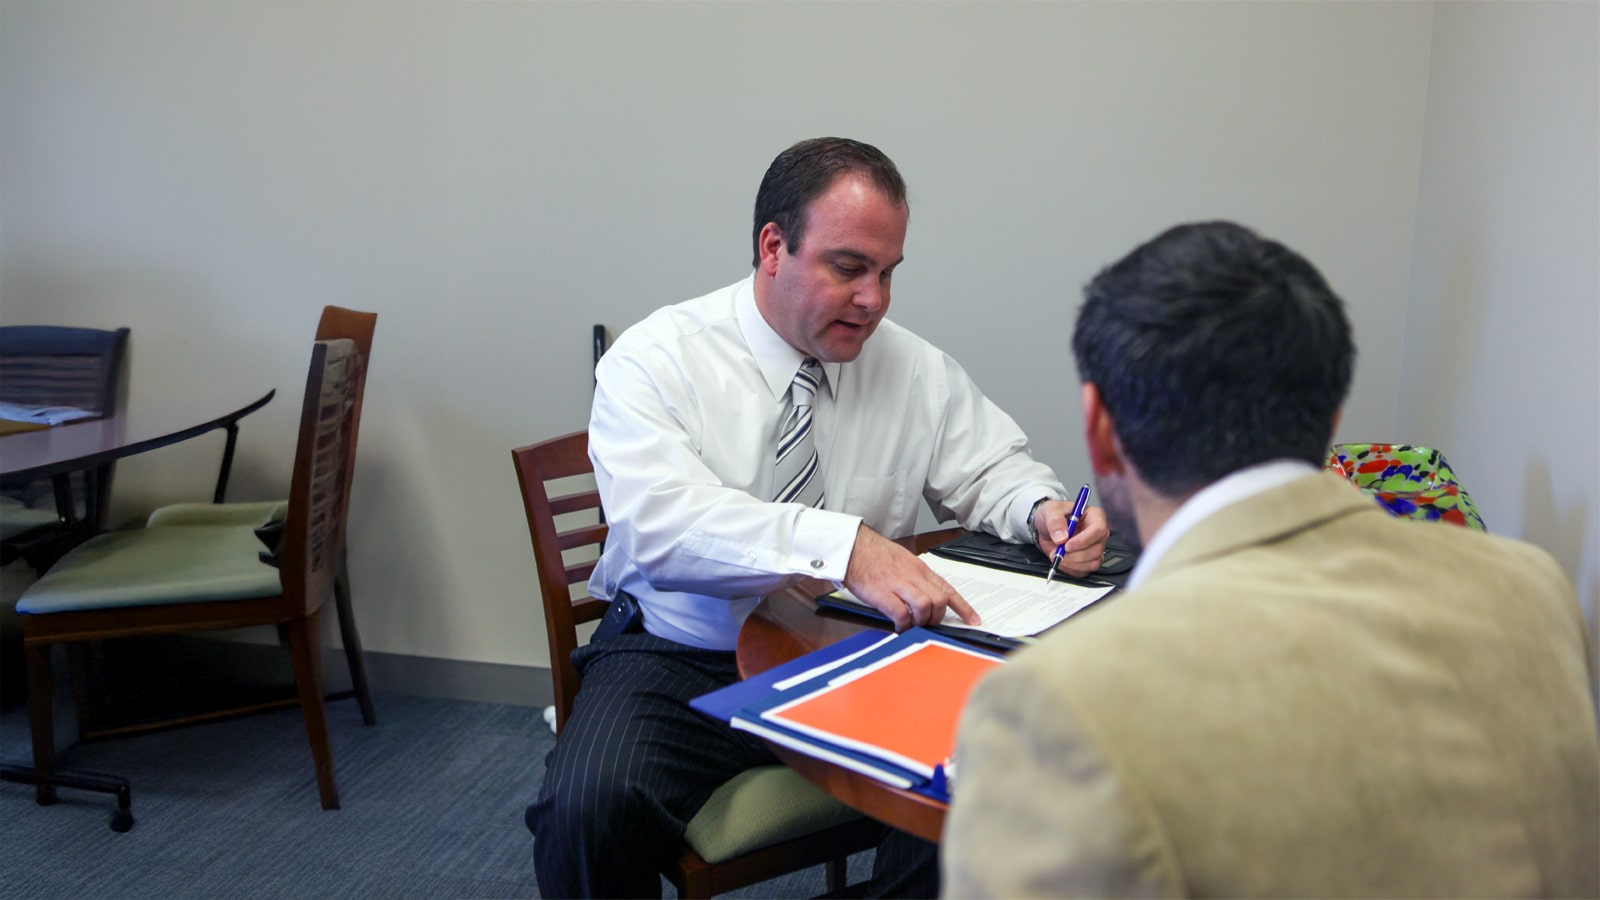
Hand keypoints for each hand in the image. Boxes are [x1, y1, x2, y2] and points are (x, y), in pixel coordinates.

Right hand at [842, 524, 980, 629]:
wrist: (852, 547)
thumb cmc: (873, 555)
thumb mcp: (903, 561)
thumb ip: (916, 578)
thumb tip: (925, 595)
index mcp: (919, 568)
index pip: (948, 589)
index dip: (963, 607)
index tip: (973, 620)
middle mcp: (913, 576)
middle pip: (939, 601)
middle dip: (937, 618)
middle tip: (928, 623)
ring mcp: (898, 584)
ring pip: (925, 606)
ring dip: (922, 621)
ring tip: (913, 624)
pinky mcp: (883, 594)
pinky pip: (901, 614)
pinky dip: (903, 625)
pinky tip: (899, 626)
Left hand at [1033, 501, 1108, 576]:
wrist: (1046, 527)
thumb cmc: (1053, 514)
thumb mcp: (1050, 511)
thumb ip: (1055, 522)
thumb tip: (1062, 537)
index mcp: (1094, 516)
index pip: (1098, 530)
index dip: (1083, 540)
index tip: (1067, 545)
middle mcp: (1097, 533)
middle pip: (1096, 549)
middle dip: (1075, 555)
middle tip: (1058, 551)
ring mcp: (1094, 547)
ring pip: (1093, 562)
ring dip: (1072, 563)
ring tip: (1058, 555)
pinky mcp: (1088, 560)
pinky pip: (1084, 570)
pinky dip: (1071, 568)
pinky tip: (1061, 560)